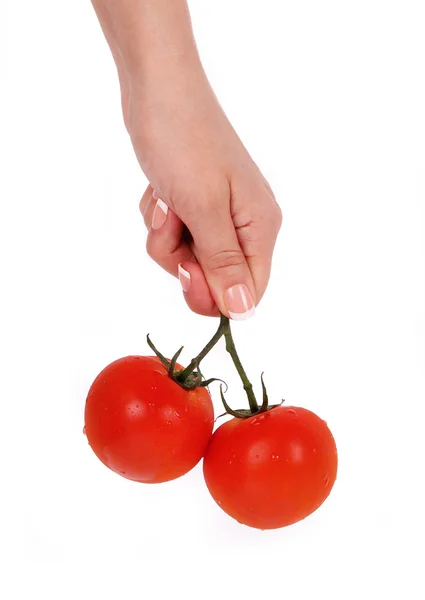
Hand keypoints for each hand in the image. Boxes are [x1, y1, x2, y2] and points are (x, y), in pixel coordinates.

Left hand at [129, 68, 281, 318]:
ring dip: (166, 238)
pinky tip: (160, 192)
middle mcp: (244, 225)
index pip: (248, 291)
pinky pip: (174, 237)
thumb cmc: (185, 140)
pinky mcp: (195, 206)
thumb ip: (224, 263)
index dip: (214, 295)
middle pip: (213, 279)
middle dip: (181, 260)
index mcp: (260, 226)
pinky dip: (160, 221)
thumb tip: (244, 310)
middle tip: (173, 226)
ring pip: (187, 259)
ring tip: (165, 200)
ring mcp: (218, 215)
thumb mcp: (204, 208)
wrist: (158, 90)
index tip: (186, 272)